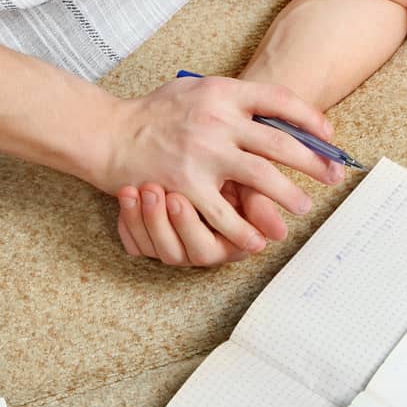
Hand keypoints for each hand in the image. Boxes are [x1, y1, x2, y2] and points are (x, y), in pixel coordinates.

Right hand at [94, 75, 342, 254]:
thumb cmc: (154, 111)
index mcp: (221, 92)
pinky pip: (225, 213)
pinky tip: (259, 237)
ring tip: (302, 207)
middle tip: (332, 176)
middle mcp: (217, 121)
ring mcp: (203, 155)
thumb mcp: (195, 88)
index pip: (279, 100)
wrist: (109, 134)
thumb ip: (232, 96)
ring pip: (262, 179)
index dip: (310, 119)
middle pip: (280, 143)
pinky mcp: (186, 186)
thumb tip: (277, 110)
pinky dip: (246, 228)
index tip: (328, 134)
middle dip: (313, 162)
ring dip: (288, 196)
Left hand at [116, 178, 321, 265]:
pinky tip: (127, 194)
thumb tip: (279, 232)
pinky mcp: (148, 239)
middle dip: (164, 223)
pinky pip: (133, 240)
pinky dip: (128, 218)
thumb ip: (257, 201)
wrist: (188, 154)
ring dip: (146, 218)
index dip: (190, 228)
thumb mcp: (244, 179)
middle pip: (177, 252)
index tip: (179, 200)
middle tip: (161, 193)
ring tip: (142, 188)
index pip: (206, 250)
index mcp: (223, 243)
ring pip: (153, 247)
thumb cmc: (227, 165)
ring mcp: (171, 245)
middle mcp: (196, 248)